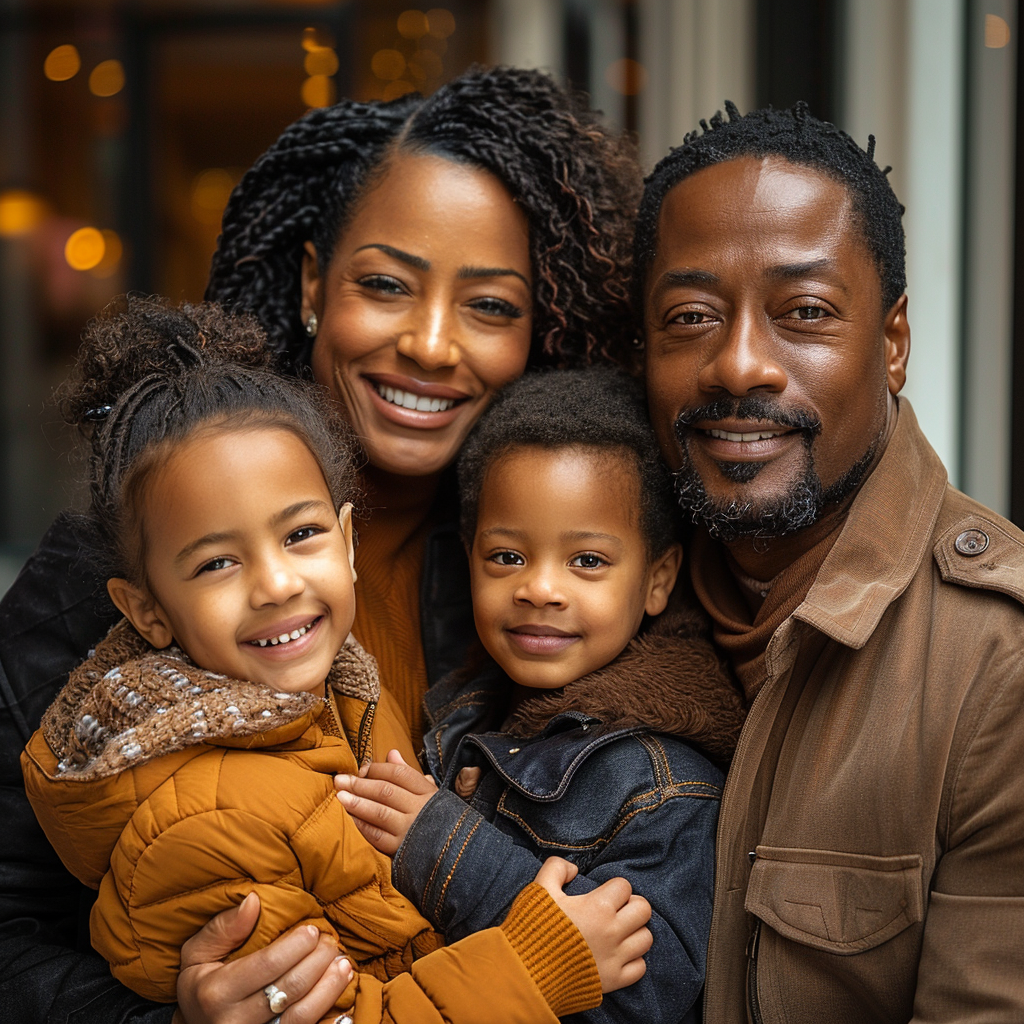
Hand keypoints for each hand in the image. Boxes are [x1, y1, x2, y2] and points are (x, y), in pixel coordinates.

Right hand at [173, 892, 353, 1023]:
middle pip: (289, 989)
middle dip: (318, 960)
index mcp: (216, 992)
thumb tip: (254, 901)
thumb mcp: (197, 953)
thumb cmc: (201, 984)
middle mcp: (234, 1022)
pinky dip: (327, 1013)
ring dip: (329, 987)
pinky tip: (340, 993)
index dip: (295, 945)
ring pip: (302, 1017)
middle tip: (331, 941)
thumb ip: (223, 927)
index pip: (267, 965)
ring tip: (343, 963)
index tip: (312, 929)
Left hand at [334, 749, 437, 854]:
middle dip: (360, 784)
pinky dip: (363, 825)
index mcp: (427, 792)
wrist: (451, 851)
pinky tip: (352, 817)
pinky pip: (378, 836)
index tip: (362, 768)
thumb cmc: (436, 817)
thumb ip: (408, 773)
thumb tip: (391, 753)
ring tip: (340, 796)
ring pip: (380, 812)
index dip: (378, 769)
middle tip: (340, 780)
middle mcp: (419, 809)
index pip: (399, 774)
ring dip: (358, 803)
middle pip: (385, 791)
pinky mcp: (401, 849)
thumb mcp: (428, 792)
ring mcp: (410, 830)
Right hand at [533, 857, 651, 993]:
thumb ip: (556, 868)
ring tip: (619, 932)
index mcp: (598, 907)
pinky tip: (617, 955)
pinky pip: (640, 967)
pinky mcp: (614, 980)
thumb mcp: (539, 889)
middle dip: (632, 905)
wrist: (527, 973)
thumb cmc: (534, 928)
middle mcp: (612, 931)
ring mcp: (615, 957)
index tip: (602, 894)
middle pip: (643, 910)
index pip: (624, 886)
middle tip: (617, 910)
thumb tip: (574, 869)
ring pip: (646, 938)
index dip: (614, 887)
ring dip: (635, 932)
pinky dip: (633, 960)